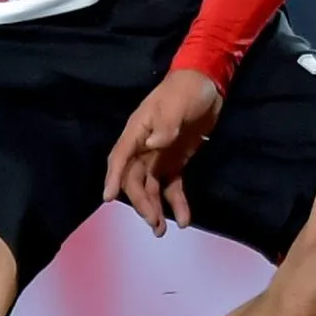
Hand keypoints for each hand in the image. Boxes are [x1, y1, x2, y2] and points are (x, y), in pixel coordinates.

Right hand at [103, 67, 224, 235]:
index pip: (121, 157)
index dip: (114, 178)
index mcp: (138, 131)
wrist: (207, 84)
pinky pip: (172, 186)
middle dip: (141, 201)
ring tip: (161, 231)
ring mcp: (159, 156)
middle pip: (135, 179)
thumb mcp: (177, 104)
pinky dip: (176, 203)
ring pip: (150, 187)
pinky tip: (184, 219)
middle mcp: (144, 147)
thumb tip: (154, 144)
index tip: (108, 198)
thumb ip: (166, 125)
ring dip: (154, 208)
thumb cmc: (187, 90)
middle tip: (152, 221)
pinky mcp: (175, 162)